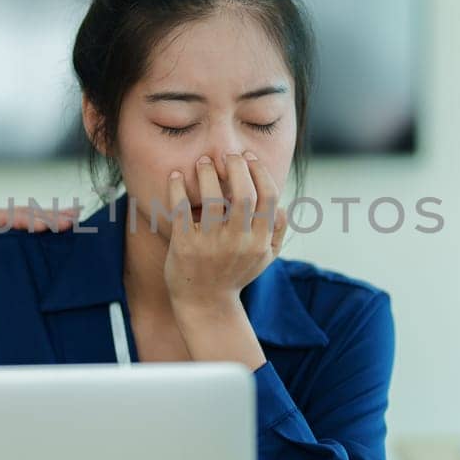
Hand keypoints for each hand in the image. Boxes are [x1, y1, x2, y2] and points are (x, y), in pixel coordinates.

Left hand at [0, 203, 80, 277]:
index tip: (40, 227)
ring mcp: (4, 225)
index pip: (7, 217)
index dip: (24, 221)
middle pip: (25, 214)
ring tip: (75, 219)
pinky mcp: (10, 236)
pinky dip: (51, 221)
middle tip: (68, 224)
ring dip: (53, 218)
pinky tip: (71, 220)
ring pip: (32, 217)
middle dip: (47, 218)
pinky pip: (33, 226)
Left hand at [164, 152, 286, 313]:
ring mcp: (210, 244)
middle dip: (237, 167)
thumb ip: (278, 232)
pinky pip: (181, 209)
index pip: (268, 197)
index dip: (260, 172)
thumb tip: (282, 204)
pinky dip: (177, 188)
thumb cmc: (235, 274)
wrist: (205, 304)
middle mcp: (238, 242)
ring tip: (203, 161)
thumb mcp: (265, 258)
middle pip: (244, 194)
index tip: (248, 157)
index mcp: (260, 241)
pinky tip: (177, 176)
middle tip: (228, 154)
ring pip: (212, 199)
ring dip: (208, 173)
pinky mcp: (185, 245)